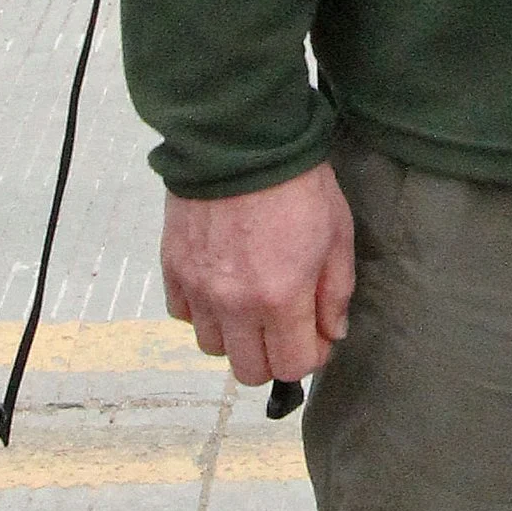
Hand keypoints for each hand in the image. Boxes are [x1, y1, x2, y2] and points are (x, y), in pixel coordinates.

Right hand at [160, 164, 352, 389]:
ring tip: (250, 301)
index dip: (310, 357)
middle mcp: (235, 305)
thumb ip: (336, 292)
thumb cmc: (298, 183)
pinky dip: (202, 310)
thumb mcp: (337, 233)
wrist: (242, 138)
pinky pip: (184, 315)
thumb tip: (331, 334)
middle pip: (248, 371)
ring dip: (235, 335)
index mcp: (281, 298)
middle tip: (283, 325)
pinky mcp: (174, 269)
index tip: (316, 337)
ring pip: (213, 347)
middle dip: (272, 356)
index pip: (292, 367)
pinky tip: (220, 284)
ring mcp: (199, 289)